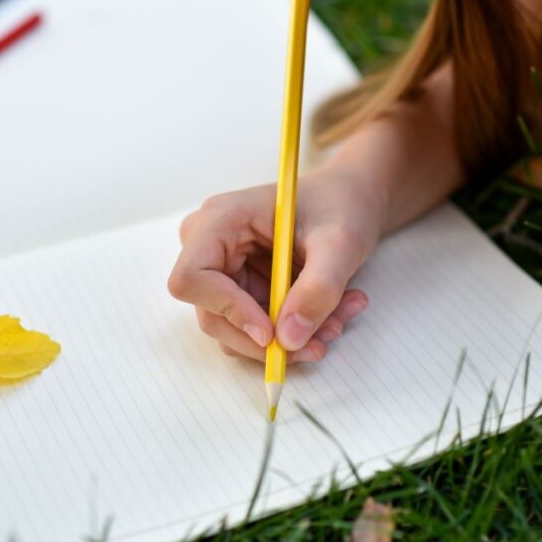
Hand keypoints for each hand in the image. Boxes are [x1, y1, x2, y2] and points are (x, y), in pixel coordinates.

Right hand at [168, 168, 380, 361]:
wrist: (349, 199)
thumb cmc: (340, 205)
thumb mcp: (340, 244)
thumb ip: (318, 289)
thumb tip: (288, 340)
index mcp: (220, 220)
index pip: (192, 278)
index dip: (227, 310)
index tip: (272, 334)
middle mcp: (211, 246)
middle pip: (213, 315)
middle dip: (269, 338)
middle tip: (320, 342)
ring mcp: (223, 269)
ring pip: (238, 330)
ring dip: (289, 338)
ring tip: (338, 319)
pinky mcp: (241, 288)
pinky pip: (256, 327)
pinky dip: (294, 331)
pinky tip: (331, 314)